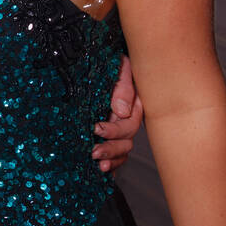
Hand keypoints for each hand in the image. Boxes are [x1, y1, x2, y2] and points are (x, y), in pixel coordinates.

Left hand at [92, 56, 143, 172]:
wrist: (100, 52)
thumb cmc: (111, 58)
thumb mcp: (120, 66)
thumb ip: (123, 87)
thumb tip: (121, 111)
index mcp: (132, 104)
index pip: (128, 124)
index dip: (114, 130)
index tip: (96, 128)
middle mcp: (126, 118)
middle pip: (125, 141)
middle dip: (110, 148)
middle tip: (93, 152)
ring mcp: (117, 125)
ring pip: (121, 149)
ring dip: (111, 158)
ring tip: (97, 164)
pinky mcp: (105, 130)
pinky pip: (114, 152)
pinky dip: (111, 163)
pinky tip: (102, 173)